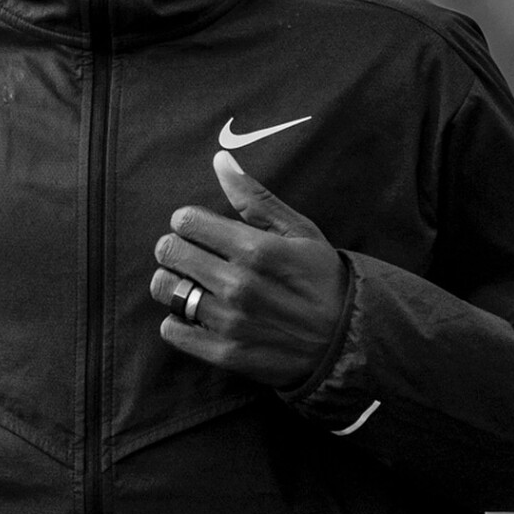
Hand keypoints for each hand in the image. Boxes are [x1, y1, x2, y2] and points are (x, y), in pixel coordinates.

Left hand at [151, 151, 347, 388]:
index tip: (198, 228)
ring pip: (165, 289)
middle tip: (191, 254)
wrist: (348, 341)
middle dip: (175, 247)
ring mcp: (230, 322)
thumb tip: (220, 160)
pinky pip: (172, 330)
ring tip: (192, 283)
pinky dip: (177, 321)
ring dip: (172, 282)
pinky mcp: (224, 354)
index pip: (186, 221)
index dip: (187, 220)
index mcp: (256, 249)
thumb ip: (255, 198)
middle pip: (169, 251)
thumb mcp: (298, 231)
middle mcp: (239, 285)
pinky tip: (197, 315)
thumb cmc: (323, 278)